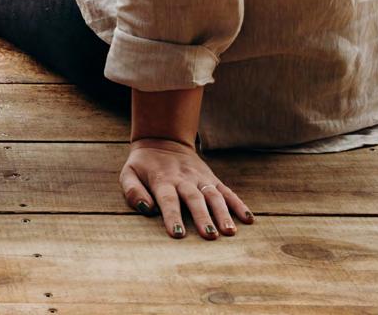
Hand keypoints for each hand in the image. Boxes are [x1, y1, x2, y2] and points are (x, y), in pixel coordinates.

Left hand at [120, 137, 252, 239]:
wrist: (162, 139)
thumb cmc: (143, 165)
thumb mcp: (128, 173)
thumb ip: (132, 190)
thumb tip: (145, 208)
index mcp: (162, 179)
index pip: (167, 199)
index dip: (172, 216)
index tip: (177, 234)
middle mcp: (183, 178)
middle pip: (194, 198)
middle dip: (202, 217)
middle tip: (209, 236)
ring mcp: (199, 177)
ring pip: (213, 195)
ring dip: (222, 213)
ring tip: (229, 232)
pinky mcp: (211, 178)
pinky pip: (226, 191)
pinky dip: (238, 204)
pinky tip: (248, 219)